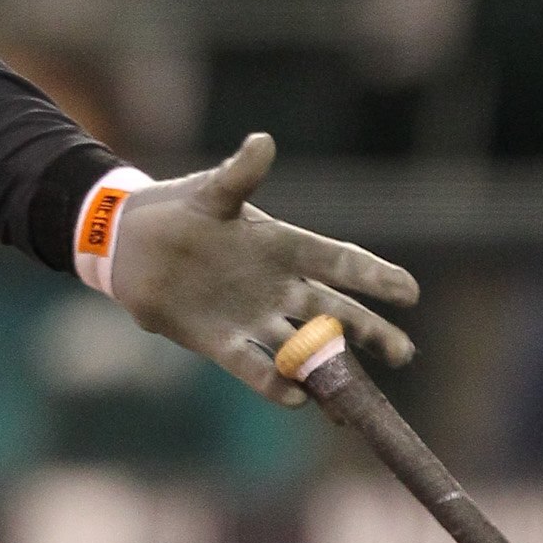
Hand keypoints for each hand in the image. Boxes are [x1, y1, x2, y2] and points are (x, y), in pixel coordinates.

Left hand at [108, 132, 416, 404]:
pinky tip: (294, 400)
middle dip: (370, 332)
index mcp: (284, 247)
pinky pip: (253, 367)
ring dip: (330, 369)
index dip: (375, 276)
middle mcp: (278, 287)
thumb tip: (262, 143)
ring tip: (356, 398)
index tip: (410, 293)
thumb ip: (239, 175)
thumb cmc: (180, 210)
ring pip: (303, 348)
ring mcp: (252, 317)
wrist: (132, 244)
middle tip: (403, 353)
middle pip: (336, 314)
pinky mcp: (221, 341)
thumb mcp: (210, 192)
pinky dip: (272, 383)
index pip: (341, 261)